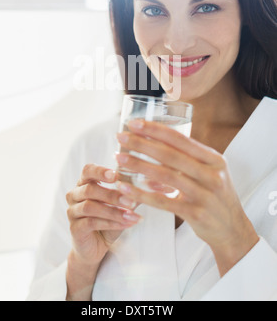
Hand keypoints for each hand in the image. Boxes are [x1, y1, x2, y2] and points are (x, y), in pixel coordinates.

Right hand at [66, 163, 140, 266]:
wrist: (96, 247)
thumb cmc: (109, 219)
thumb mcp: (122, 203)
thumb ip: (133, 191)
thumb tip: (158, 183)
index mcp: (84, 183)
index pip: (88, 170)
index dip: (100, 171)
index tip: (116, 175)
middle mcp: (75, 195)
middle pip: (90, 189)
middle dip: (112, 195)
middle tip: (131, 200)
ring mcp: (72, 212)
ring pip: (90, 207)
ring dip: (113, 211)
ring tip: (131, 215)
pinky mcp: (75, 228)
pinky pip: (91, 223)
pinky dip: (110, 223)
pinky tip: (125, 224)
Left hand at [116, 119, 258, 275]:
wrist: (232, 229)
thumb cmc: (215, 195)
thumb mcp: (209, 171)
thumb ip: (187, 158)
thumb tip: (152, 142)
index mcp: (214, 159)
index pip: (180, 139)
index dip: (155, 129)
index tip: (134, 123)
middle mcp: (212, 174)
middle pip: (170, 154)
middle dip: (142, 144)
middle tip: (120, 137)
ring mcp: (205, 195)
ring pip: (165, 176)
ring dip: (138, 165)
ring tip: (119, 158)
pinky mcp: (196, 214)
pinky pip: (163, 202)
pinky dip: (142, 194)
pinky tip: (126, 188)